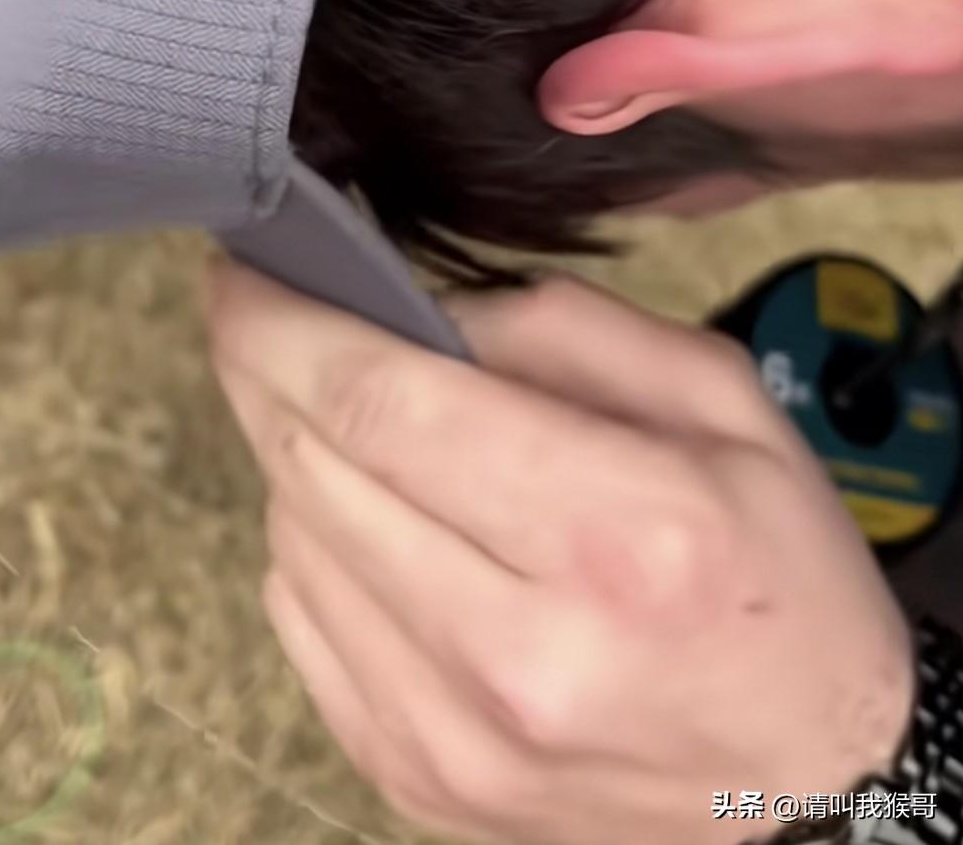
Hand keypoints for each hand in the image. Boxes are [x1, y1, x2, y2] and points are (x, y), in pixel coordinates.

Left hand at [206, 265, 913, 844]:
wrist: (813, 775)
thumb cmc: (777, 569)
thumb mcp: (716, 397)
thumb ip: (560, 329)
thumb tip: (412, 310)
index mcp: (617, 534)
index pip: (384, 404)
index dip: (286, 324)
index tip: (242, 270)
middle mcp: (523, 655)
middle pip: (316, 470)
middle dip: (265, 369)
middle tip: (262, 311)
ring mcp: (459, 740)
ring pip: (293, 545)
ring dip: (293, 456)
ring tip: (346, 415)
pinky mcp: (418, 785)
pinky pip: (299, 628)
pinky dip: (312, 546)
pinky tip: (369, 514)